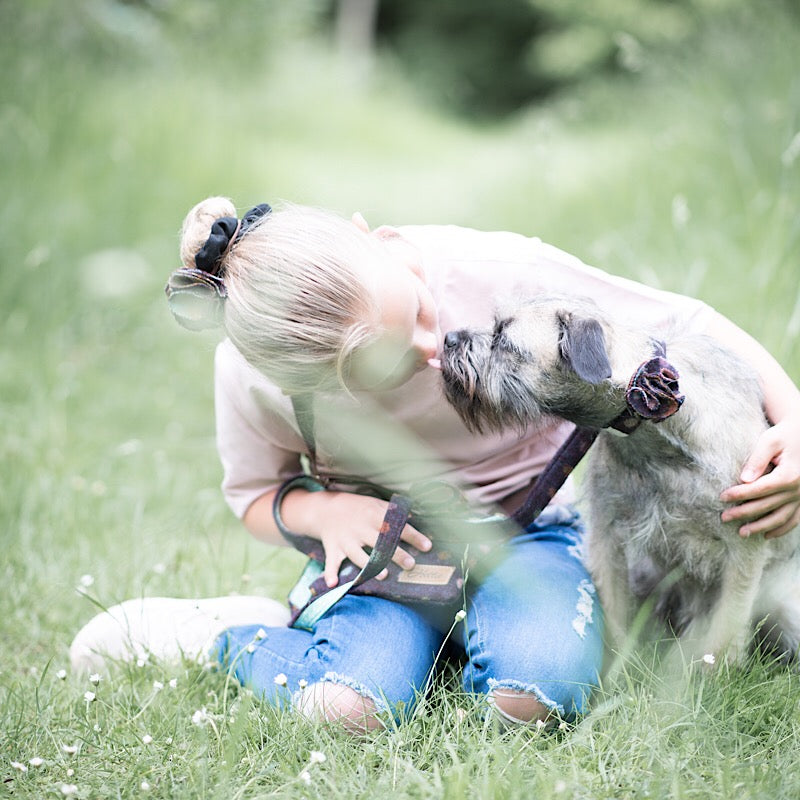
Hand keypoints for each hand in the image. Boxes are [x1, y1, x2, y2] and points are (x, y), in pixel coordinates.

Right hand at [310, 491, 432, 586]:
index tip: (427, 546)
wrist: (325, 508)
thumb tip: (412, 517)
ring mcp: (346, 539)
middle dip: (396, 554)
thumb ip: (393, 511)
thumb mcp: (375, 503)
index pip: (397, 526)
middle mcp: (361, 528)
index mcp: (374, 515)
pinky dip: (331, 573)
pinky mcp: (333, 548)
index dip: (413, 536)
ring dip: (369, 565)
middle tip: (411, 564)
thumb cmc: (357, 508)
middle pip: (380, 542)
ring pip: (358, 554)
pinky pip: (331, 562)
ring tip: (384, 575)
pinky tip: (332, 583)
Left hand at [720, 418, 799, 538]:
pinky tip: (766, 535)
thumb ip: (757, 460)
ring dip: (761, 527)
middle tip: (724, 518)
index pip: (760, 489)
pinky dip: (781, 529)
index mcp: (789, 475)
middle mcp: (798, 489)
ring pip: (781, 517)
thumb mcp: (770, 441)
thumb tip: (744, 479)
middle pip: (767, 505)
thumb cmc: (783, 436)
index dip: (740, 494)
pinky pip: (794, 520)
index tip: (722, 497)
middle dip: (744, 513)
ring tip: (741, 533)